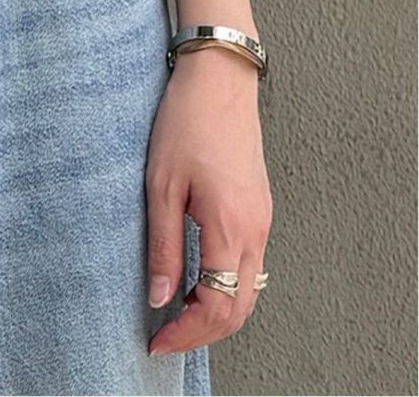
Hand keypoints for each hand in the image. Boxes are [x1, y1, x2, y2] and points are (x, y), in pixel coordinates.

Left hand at [145, 45, 272, 356]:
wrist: (219, 80)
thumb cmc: (185, 123)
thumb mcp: (161, 185)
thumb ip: (165, 246)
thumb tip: (160, 298)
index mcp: (231, 227)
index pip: (217, 306)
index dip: (187, 333)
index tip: (156, 339)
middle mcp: (255, 231)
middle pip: (238, 308)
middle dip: (202, 332)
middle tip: (164, 335)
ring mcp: (262, 221)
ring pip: (248, 290)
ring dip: (216, 312)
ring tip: (176, 315)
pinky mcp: (259, 209)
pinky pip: (250, 266)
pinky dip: (227, 288)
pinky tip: (198, 282)